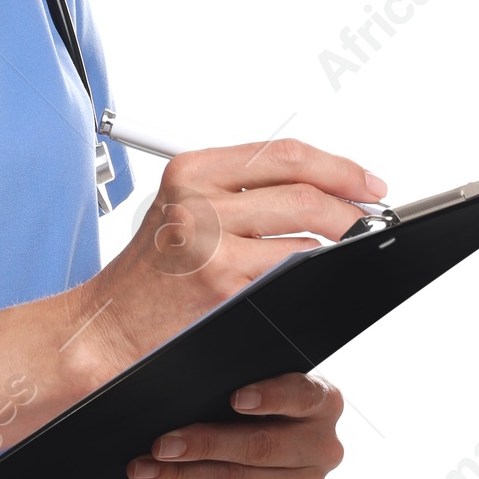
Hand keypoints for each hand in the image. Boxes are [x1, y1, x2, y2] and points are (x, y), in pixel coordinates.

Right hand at [79, 138, 385, 380]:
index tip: (366, 182)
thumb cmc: (150, 275)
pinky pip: (291, 270)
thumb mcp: (183, 210)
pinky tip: (314, 277)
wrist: (108, 325)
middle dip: (351, 206)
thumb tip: (321, 186)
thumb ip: (241, 191)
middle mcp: (197, 198)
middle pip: (303, 188)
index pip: (284, 153)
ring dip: (338, 244)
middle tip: (370, 220)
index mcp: (191, 170)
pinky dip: (314, 272)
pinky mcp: (223, 282)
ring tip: (346, 249)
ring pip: (305, 231)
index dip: (338, 166)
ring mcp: (209, 242)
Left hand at [125, 372, 345, 478]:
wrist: (258, 437)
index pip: (303, 395)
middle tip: (160, 445)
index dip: (271, 397)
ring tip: (145, 470)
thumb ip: (227, 375)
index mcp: (324, 401)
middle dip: (204, 446)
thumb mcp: (244, 377)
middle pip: (261, 447)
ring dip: (185, 477)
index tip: (234, 399)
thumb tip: (177, 380)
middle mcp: (323, 447)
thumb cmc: (242, 397)